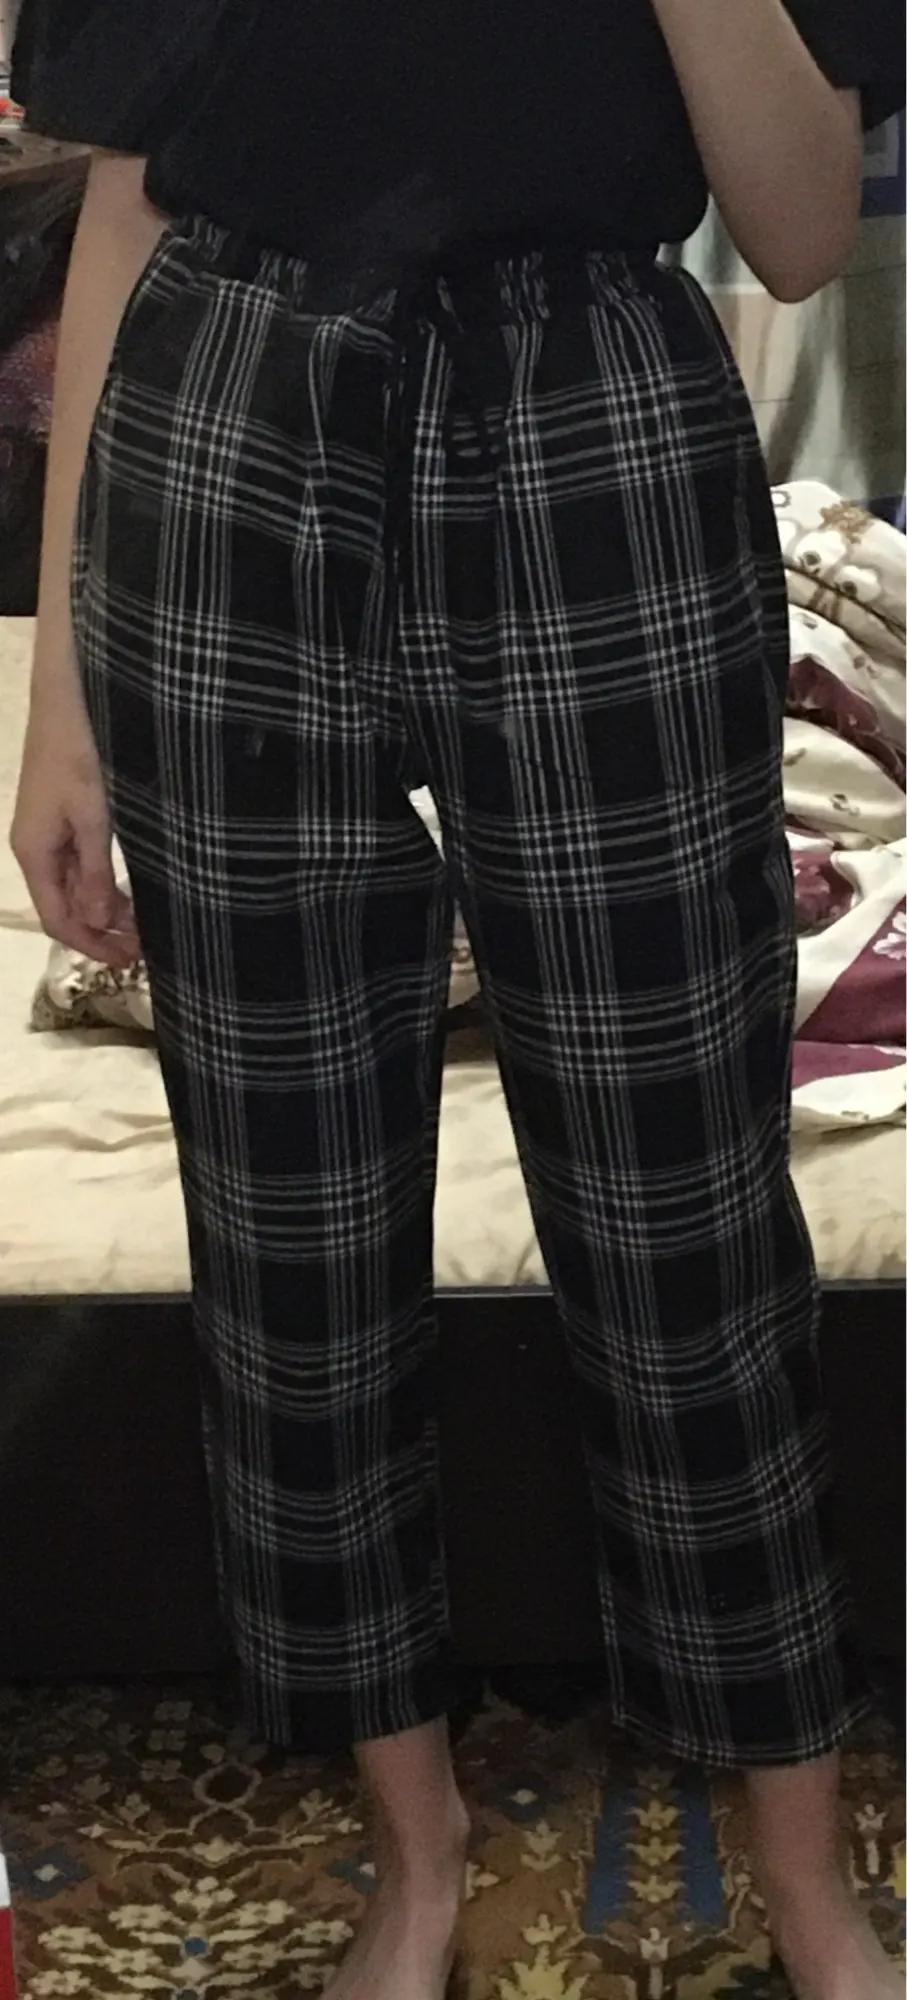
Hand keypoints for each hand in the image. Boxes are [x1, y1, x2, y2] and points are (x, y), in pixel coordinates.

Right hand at [10, 683, 139, 968]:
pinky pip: (84, 865)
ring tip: (146, 927)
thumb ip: (97, 872)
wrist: (70, 698)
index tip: (128, 962)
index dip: (91, 946)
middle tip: (146, 950)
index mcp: (33, 852)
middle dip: (103, 932)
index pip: (57, 918)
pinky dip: (107, 884)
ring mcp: (50, 833)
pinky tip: (133, 894)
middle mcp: (36, 848)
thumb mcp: (94, 818)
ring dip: (108, 910)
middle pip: (67, 907)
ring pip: (77, 888)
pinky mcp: (67, 818)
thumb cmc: (81, 754)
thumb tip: (99, 922)